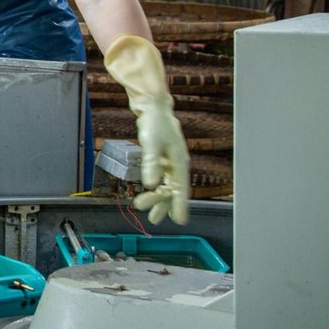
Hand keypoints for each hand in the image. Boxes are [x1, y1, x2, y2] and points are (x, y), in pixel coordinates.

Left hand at [102, 35, 189, 224]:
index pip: (181, 189)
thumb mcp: (150, 143)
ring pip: (167, 186)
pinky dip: (156, 188)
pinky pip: (162, 179)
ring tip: (147, 211)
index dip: (180, 205)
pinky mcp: (163, 159)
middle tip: (152, 217)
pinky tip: (149, 195)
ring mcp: (171, 162)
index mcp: (180, 162)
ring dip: (158, 198)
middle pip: (173, 190)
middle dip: (163, 204)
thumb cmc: (154, 123)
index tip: (180, 221)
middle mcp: (178, 164)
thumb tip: (150, 184)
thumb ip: (150, 163)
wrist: (153, 107)